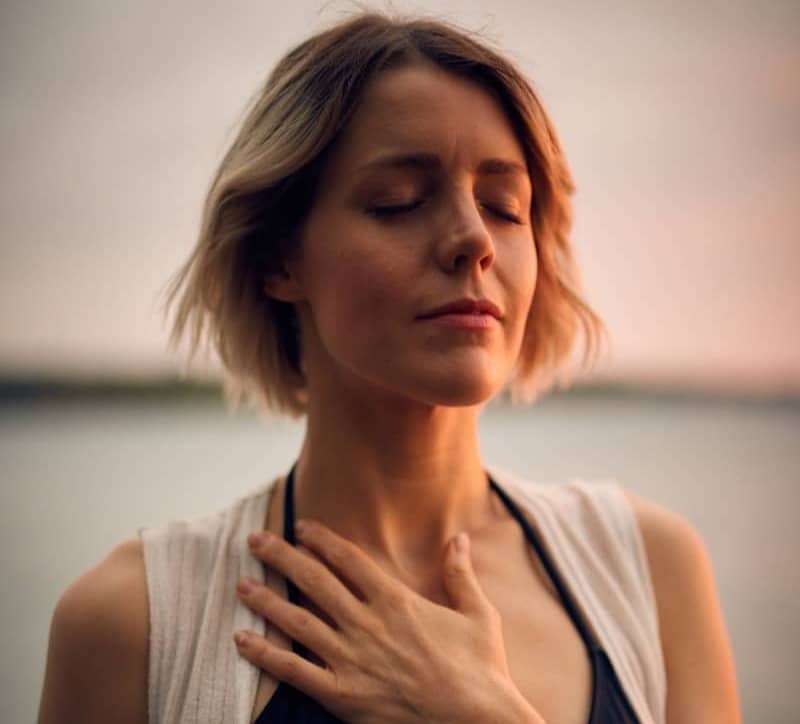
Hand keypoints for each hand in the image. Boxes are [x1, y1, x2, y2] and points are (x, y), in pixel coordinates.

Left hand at [234, 520, 543, 723]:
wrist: (477, 722)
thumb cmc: (481, 669)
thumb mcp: (478, 614)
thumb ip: (460, 573)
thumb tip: (458, 536)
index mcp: (396, 601)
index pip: (348, 560)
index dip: (321, 539)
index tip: (300, 526)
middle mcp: (367, 624)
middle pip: (314, 581)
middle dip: (282, 557)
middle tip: (255, 540)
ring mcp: (352, 660)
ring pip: (298, 622)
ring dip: (266, 600)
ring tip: (240, 584)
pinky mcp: (343, 696)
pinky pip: (295, 672)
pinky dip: (266, 655)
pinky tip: (242, 640)